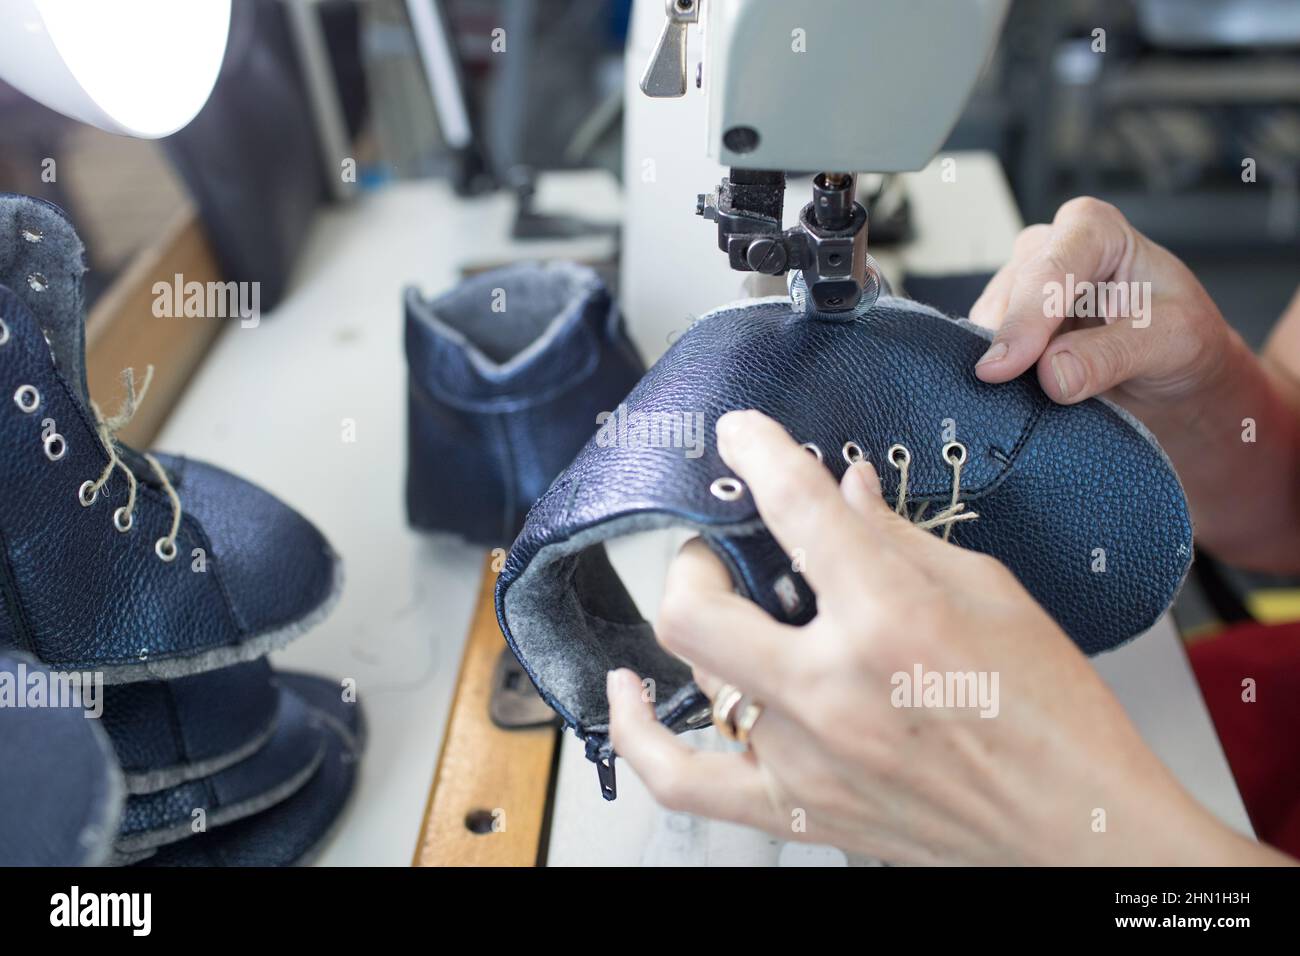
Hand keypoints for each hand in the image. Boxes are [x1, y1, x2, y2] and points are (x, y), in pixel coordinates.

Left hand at [606, 410, 1279, 864]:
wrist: (1077, 830)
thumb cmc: (1054, 717)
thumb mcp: (992, 594)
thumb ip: (899, 537)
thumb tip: (843, 489)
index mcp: (893, 617)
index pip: (794, 506)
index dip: (757, 449)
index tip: (742, 433)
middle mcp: (835, 690)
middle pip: (695, 604)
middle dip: (700, 558)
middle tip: (727, 549)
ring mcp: (807, 757)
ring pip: (694, 675)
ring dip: (698, 627)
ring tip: (723, 609)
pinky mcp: (799, 809)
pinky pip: (683, 779)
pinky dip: (641, 733)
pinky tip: (629, 693)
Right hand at [970, 197, 1235, 411]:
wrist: (1173, 374)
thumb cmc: (1180, 340)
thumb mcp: (1169, 343)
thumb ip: (1110, 356)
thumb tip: (1052, 375)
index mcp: (1096, 230)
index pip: (1051, 269)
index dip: (1026, 319)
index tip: (1004, 368)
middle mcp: (1052, 247)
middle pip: (1012, 293)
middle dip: (1009, 342)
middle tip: (1007, 388)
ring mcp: (1024, 284)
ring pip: (989, 321)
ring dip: (1004, 360)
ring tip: (1033, 392)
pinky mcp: (1007, 320)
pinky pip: (983, 345)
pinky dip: (999, 372)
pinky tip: (1021, 389)